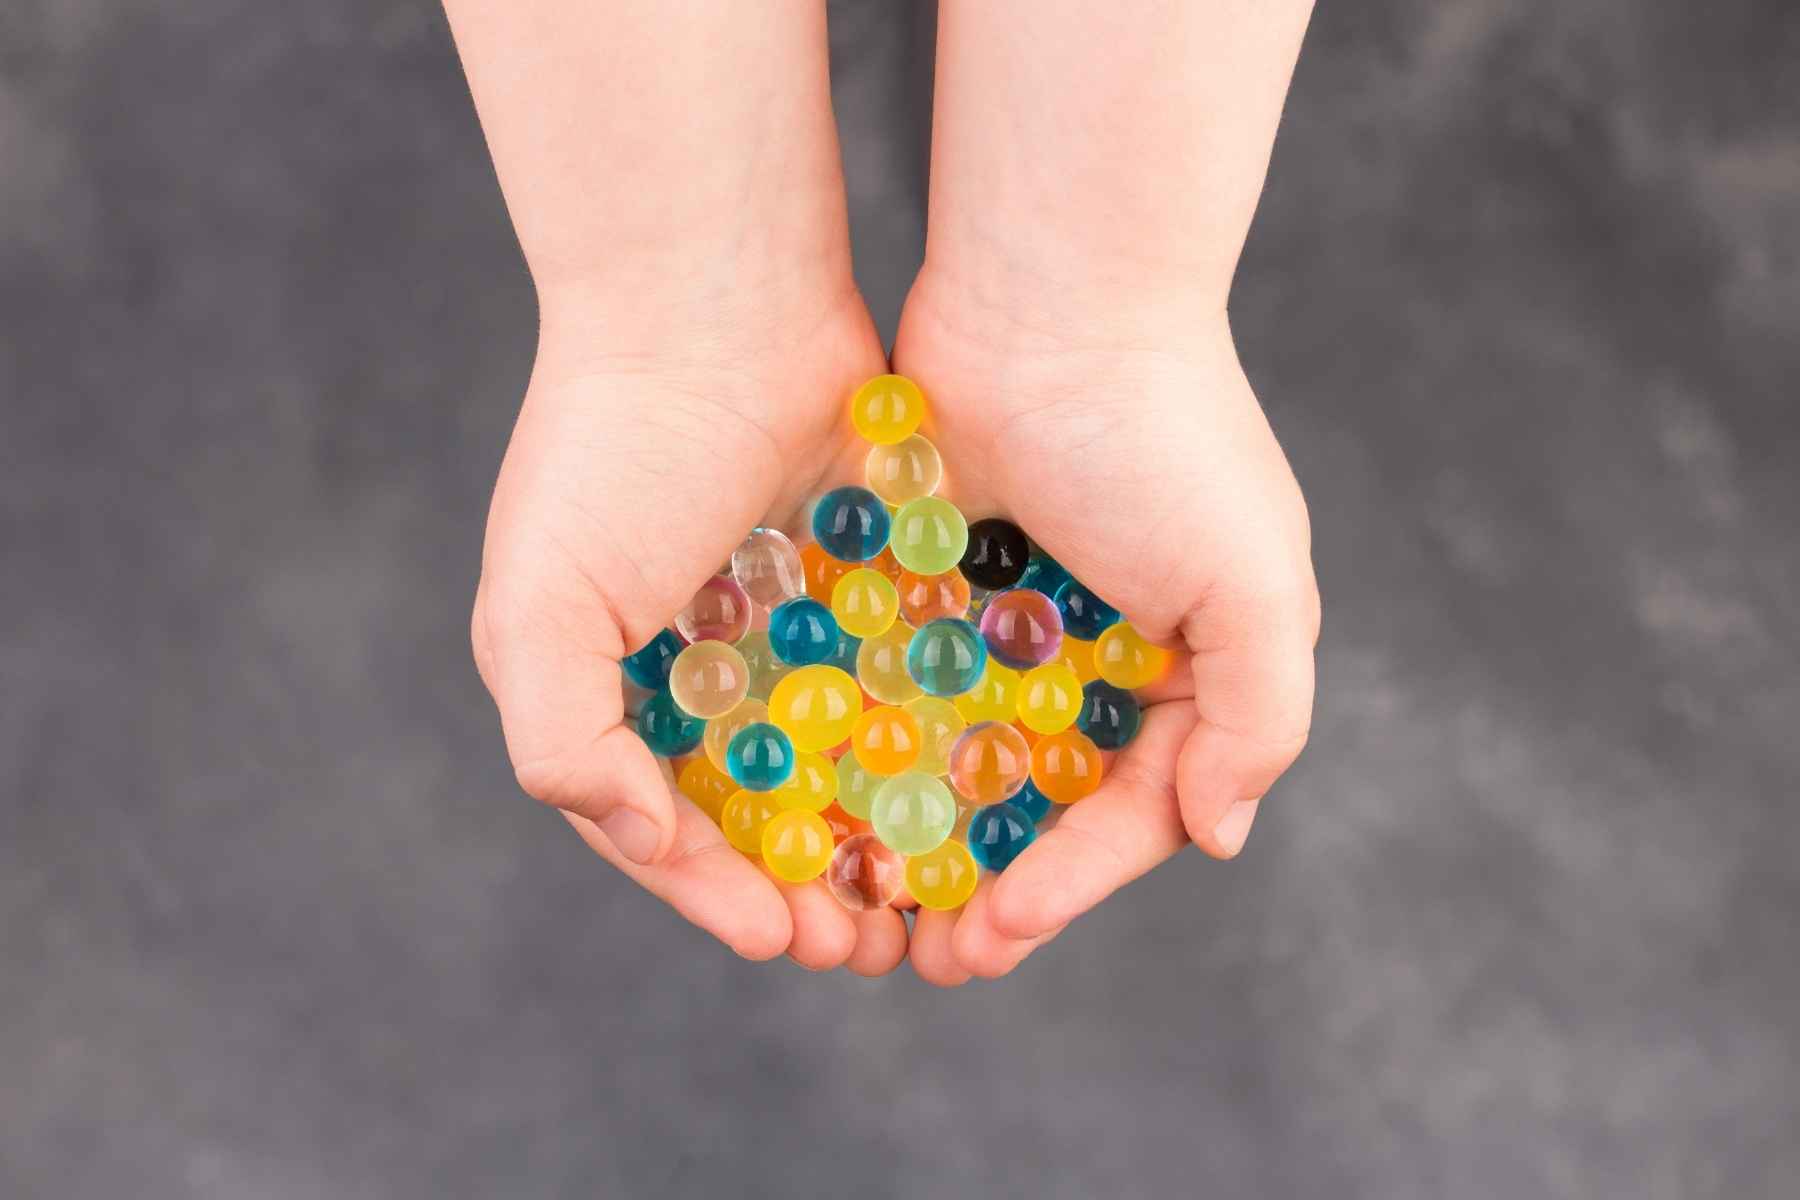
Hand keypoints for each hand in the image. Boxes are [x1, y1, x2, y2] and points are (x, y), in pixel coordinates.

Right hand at [471, 287, 909, 973]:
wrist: (711, 299)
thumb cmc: (609, 453)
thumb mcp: (541, 605)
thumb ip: (561, 739)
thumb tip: (646, 840)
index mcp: (612, 690)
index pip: (663, 828)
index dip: (716, 895)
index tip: (782, 939)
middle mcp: (700, 669)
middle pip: (760, 814)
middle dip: (811, 888)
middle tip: (870, 945)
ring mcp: (786, 626)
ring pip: (839, 764)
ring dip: (877, 838)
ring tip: (927, 897)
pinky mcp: (862, 582)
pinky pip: (894, 682)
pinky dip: (920, 742)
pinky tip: (967, 795)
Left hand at [892, 276, 1318, 984]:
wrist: (1051, 291)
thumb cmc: (1165, 439)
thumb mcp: (1256, 583)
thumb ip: (1258, 719)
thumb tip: (1219, 840)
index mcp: (1181, 667)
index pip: (1131, 811)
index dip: (1070, 884)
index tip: (1000, 933)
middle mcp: (1092, 653)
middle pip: (1038, 806)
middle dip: (990, 888)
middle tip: (931, 958)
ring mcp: (1001, 619)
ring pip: (958, 762)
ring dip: (921, 843)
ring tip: (871, 913)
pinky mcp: (923, 578)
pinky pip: (898, 685)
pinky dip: (871, 751)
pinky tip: (827, 810)